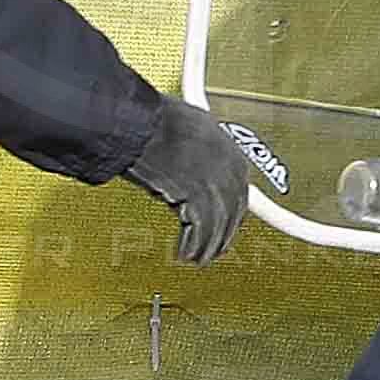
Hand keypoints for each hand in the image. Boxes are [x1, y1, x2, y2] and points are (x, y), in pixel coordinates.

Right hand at [131, 102, 276, 265]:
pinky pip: (199, 229)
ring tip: (197, 257)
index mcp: (230, 149)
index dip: (231, 212)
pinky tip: (186, 252)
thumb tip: (197, 172)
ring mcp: (214, 181)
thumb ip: (200, 155)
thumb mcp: (191, 132)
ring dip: (208, 245)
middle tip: (215, 248)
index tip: (227, 225)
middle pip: (232, 210)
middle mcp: (228, 166)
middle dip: (224, 232)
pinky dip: (193, 245)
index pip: (239, 190)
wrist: (140, 124)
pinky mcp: (196, 196)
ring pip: (218, 223)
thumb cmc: (155, 122)